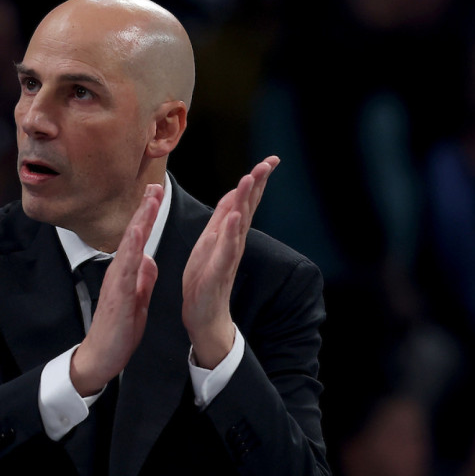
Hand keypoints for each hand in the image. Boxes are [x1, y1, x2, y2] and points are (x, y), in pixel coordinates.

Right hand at [70, 184, 162, 395]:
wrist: (101, 357)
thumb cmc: (118, 330)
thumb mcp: (136, 299)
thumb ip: (142, 278)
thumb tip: (148, 260)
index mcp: (126, 272)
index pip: (138, 238)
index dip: (147, 215)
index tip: (156, 194)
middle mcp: (119, 272)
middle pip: (132, 234)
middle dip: (144, 209)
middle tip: (154, 185)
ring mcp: (116, 282)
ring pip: (129, 246)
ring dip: (139, 222)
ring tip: (149, 201)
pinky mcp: (118, 296)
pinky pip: (126, 268)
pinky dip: (132, 249)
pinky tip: (138, 234)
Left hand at [182, 156, 279, 367]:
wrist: (204, 316)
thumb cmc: (205, 279)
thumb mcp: (211, 242)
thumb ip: (222, 220)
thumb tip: (235, 195)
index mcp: (229, 234)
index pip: (245, 202)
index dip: (256, 180)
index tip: (270, 159)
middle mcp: (233, 243)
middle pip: (247, 208)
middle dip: (257, 184)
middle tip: (268, 162)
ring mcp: (227, 257)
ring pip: (239, 224)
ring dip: (245, 201)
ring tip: (250, 179)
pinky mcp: (218, 272)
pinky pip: (226, 250)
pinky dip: (231, 233)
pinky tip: (234, 217)